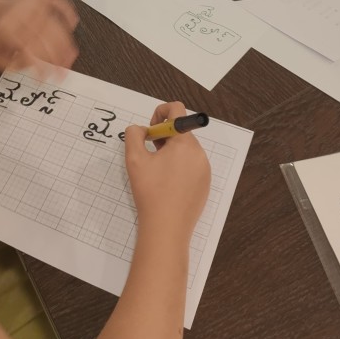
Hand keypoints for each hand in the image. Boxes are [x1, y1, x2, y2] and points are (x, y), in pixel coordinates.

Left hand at [0, 0, 78, 73]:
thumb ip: (10, 66)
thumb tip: (35, 67)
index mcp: (6, 29)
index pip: (30, 49)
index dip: (41, 66)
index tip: (45, 79)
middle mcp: (20, 14)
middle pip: (47, 37)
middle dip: (58, 58)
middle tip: (63, 73)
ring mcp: (30, 4)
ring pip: (55, 24)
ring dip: (66, 43)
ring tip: (71, 57)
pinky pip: (57, 1)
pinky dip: (67, 11)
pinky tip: (72, 23)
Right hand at [124, 102, 210, 241]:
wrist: (166, 228)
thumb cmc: (150, 192)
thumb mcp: (134, 159)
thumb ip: (134, 134)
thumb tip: (142, 130)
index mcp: (185, 143)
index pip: (177, 109)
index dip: (160, 113)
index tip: (151, 132)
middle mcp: (199, 153)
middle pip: (181, 131)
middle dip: (164, 137)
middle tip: (150, 155)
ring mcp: (204, 170)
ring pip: (185, 149)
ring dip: (170, 153)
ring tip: (157, 173)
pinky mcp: (205, 184)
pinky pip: (191, 165)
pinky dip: (178, 167)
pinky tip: (167, 185)